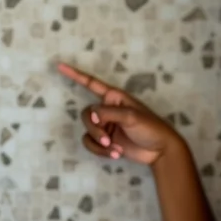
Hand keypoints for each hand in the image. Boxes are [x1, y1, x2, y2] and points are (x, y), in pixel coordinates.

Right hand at [56, 62, 182, 165]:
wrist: (160, 150)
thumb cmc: (150, 127)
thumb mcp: (131, 117)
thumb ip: (109, 114)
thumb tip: (91, 116)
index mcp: (114, 97)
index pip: (91, 83)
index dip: (75, 75)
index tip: (60, 66)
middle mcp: (107, 109)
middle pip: (86, 115)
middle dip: (94, 129)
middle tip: (106, 139)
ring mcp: (106, 126)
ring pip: (88, 132)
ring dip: (99, 143)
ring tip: (115, 149)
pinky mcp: (106, 141)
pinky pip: (92, 144)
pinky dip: (101, 151)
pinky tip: (116, 154)